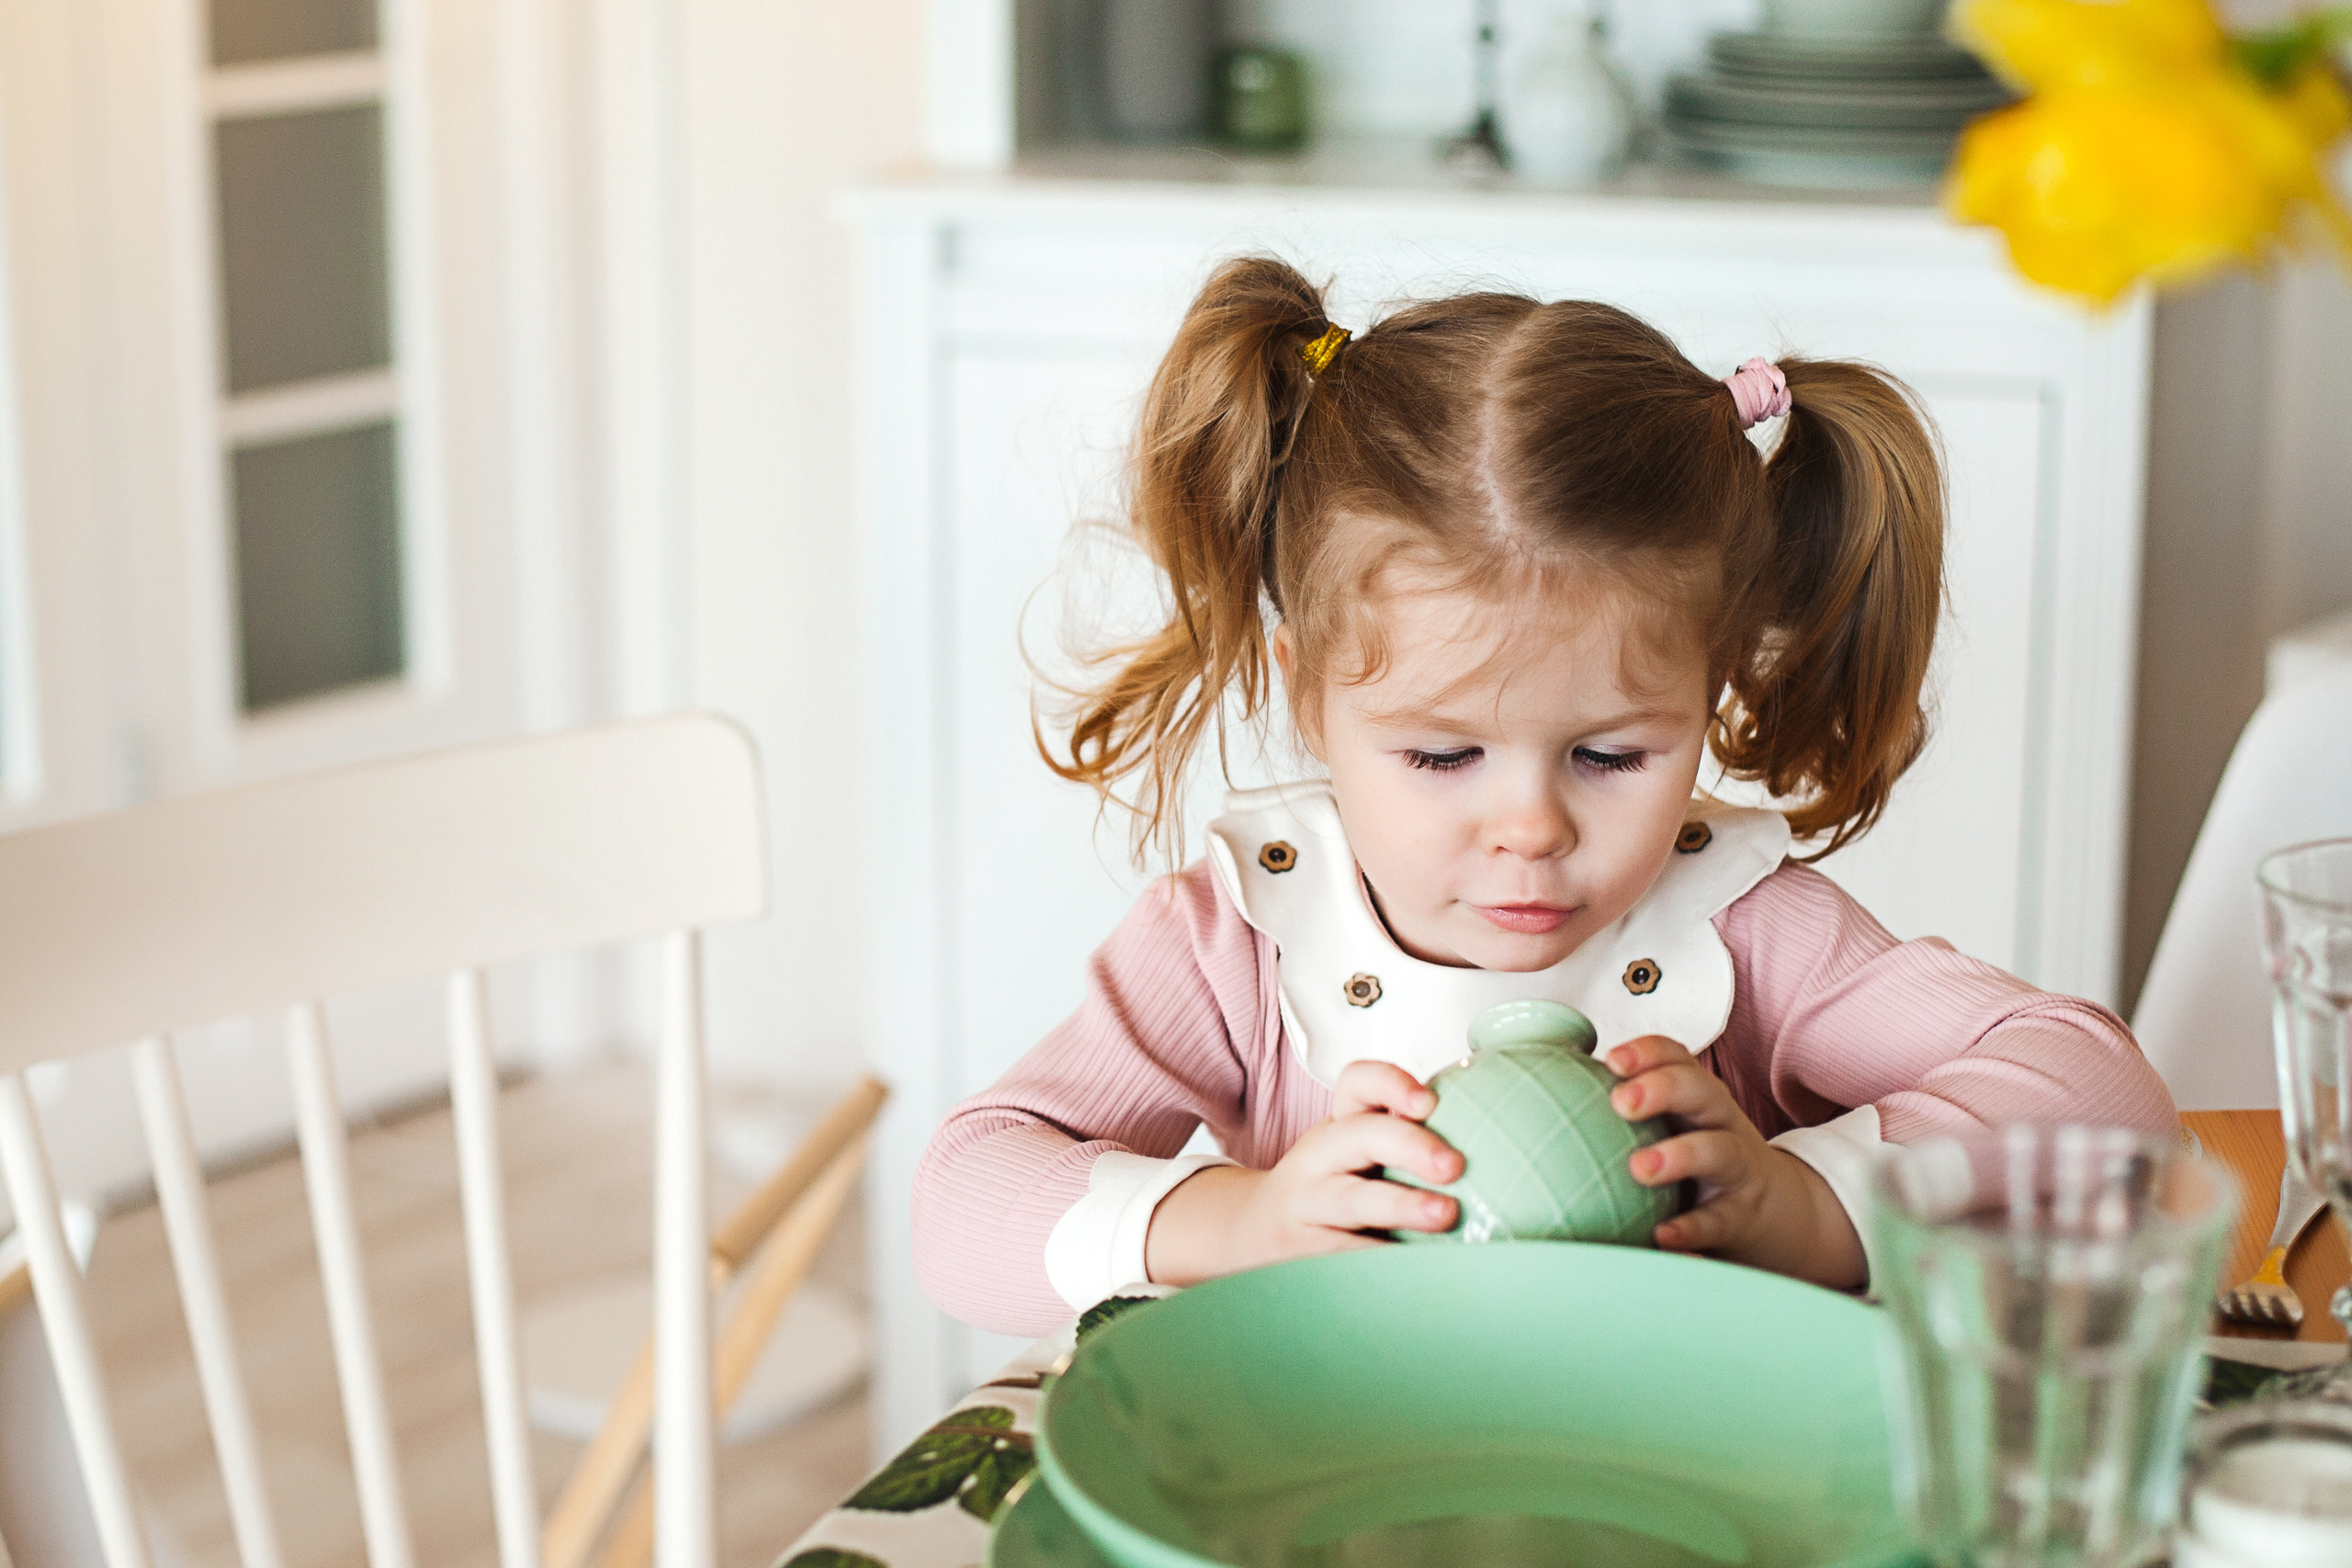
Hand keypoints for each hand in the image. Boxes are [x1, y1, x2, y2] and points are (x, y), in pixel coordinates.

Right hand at [1144, 1060, 1462, 1285]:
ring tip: (1444, 1214)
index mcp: (1341, 1125)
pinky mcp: (1301, 1251)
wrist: (1248, 1234)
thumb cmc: (1328, 1191)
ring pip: (1349, 1198)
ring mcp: (1306, 1204)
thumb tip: (1504, 1148)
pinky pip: (1344, 1255)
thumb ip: (1407, 1146)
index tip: (1429, 1102)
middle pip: (1359, 1135)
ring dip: (1399, 1204)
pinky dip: (1382, 1261)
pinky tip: (1417, 1270)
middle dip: (1408, 1144)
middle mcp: (1319, 1156)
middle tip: (1454, 1165)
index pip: (1357, 1083)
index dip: (1392, 1083)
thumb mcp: (1354, 1156)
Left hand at [1604, 1035, 1865, 1289]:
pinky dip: (1692, 1228)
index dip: (1648, 1052)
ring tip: (1640, 1168)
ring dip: (1680, 1155)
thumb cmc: (1699, 1161)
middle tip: (1621, 1103)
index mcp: (1695, 1096)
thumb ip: (1625, 1108)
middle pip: (1701, 1090)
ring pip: (1719, 1150)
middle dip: (1662, 1089)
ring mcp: (1737, 1168)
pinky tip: (1662, 1235)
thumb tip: (1543, 1087)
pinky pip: (1718, 1220)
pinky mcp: (1741, 1216)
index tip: (1613, 1061)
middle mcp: (1720, 1122)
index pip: (1677, 1058)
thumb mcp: (1672, 1123)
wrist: (1774, 1212)